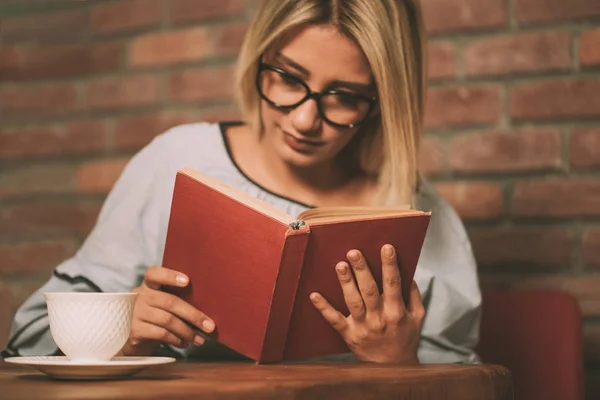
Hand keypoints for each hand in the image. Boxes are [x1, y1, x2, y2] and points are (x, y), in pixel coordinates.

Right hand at [120, 266, 214, 356]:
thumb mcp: (159, 305)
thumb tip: (205, 311)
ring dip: (187, 332)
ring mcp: (135, 314)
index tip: (187, 281)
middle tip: (209, 326)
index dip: (170, 276)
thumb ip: (174, 300)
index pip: (154, 274)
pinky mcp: (134, 331)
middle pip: (170, 302)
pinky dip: (176, 340)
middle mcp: (139, 297)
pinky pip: (161, 334)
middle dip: (193, 315)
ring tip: (199, 340)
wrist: (128, 340)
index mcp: (148, 286)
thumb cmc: (152, 318)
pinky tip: (184, 343)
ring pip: (168, 320)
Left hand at [310, 244, 423, 363]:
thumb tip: (408, 272)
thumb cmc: (405, 338)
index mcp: (397, 312)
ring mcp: (362, 327)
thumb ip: (413, 295)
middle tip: (354, 251)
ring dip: (346, 283)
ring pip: (353, 302)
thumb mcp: (417, 318)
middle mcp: (379, 318)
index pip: (393, 284)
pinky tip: (314, 295)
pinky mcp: (349, 335)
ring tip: (340, 265)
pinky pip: (334, 320)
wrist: (392, 369)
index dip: (390, 265)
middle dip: (362, 270)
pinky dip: (323, 308)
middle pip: (370, 290)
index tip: (386, 247)